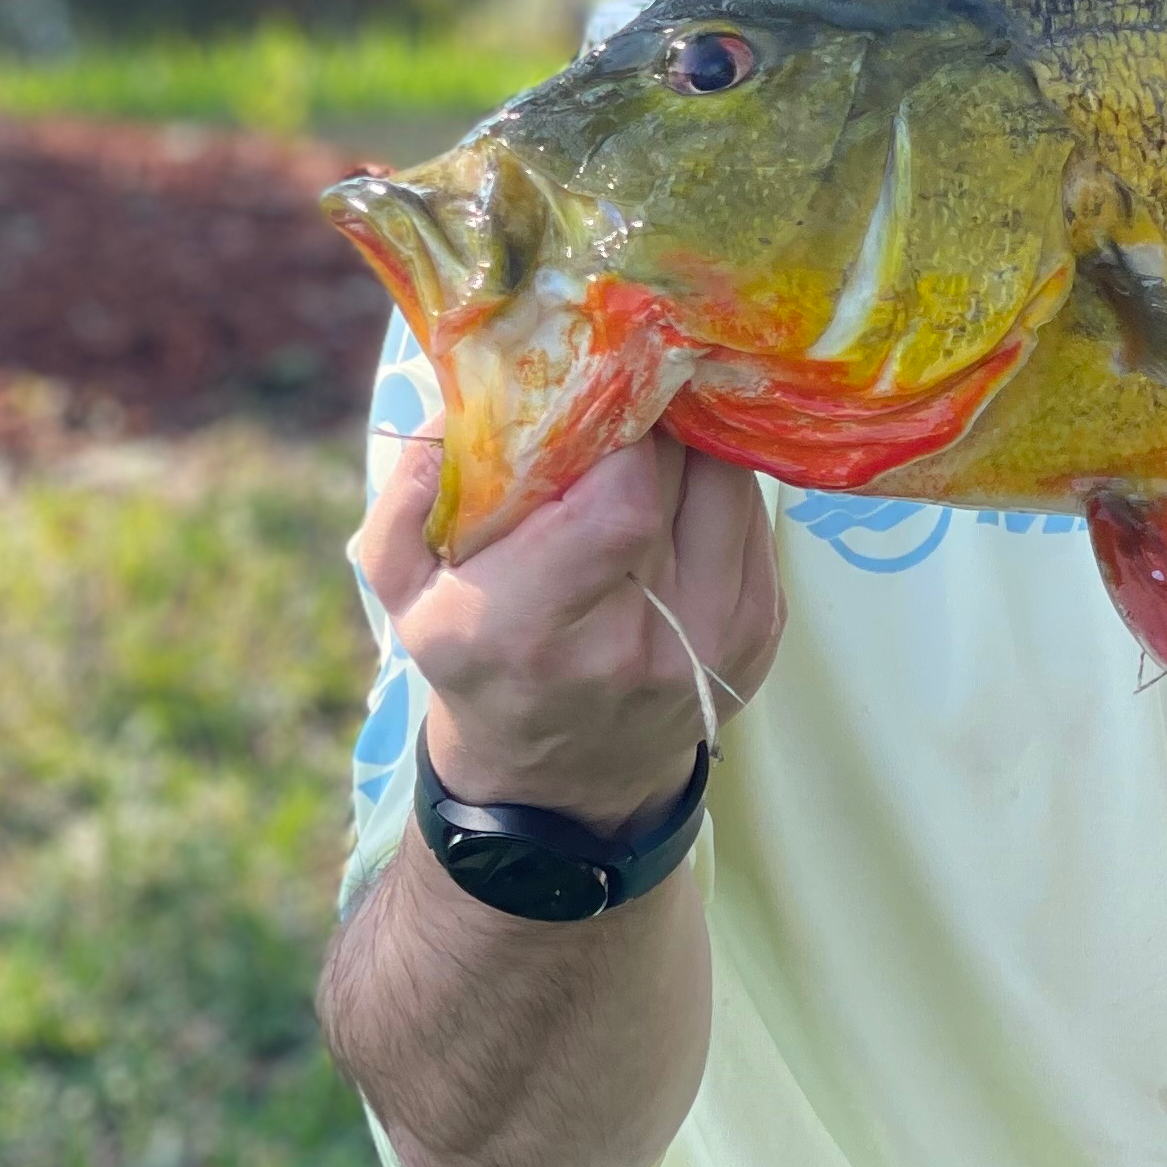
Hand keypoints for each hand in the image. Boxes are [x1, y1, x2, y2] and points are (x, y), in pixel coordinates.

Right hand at [357, 423, 784, 834]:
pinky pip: (755, 521)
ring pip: (731, 487)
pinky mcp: (760, 634)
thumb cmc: (476, 663)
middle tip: (627, 386)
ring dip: (695, 444)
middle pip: (682, 480)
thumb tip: (450, 402)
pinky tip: (682, 487)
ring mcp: (714, 643)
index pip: (620, 503)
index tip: (596, 391)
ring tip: (653, 431)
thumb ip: (408, 498)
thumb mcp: (405, 594)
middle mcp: (636, 646)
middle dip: (655, 420)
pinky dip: (720, 487)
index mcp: (534, 631)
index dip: (619, 432)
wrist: (561, 781)